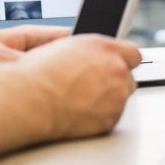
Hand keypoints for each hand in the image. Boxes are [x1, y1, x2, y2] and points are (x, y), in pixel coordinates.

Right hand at [16, 34, 140, 139]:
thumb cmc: (42, 73)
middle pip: (128, 77)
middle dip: (115, 80)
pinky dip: (102, 114)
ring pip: (121, 97)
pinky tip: (82, 110)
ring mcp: (117, 96)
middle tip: (92, 84)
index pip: (132, 53)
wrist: (32, 100)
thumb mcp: (70, 46)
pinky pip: (113, 115)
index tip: (116, 64)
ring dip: (109, 97)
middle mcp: (117, 71)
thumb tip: (100, 55)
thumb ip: (94, 50)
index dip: (122, 60)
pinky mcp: (111, 119)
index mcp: (108, 49)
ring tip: (82, 98)